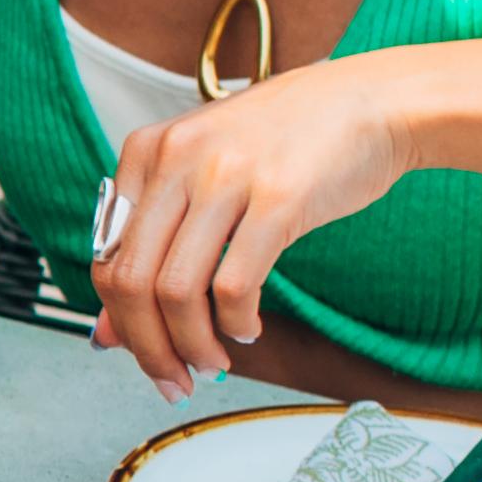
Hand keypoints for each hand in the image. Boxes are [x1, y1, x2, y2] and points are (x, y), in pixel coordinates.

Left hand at [90, 60, 423, 396]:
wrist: (374, 101)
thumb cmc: (290, 141)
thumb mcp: (207, 173)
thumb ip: (156, 239)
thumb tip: (108, 332)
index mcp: (148, 151)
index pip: (107, 257)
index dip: (120, 320)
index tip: (144, 352)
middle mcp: (176, 158)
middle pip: (132, 281)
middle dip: (147, 348)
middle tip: (174, 380)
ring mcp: (225, 175)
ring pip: (176, 292)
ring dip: (192, 346)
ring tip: (214, 363)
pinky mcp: (278, 198)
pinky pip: (234, 286)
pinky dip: (235, 323)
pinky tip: (248, 328)